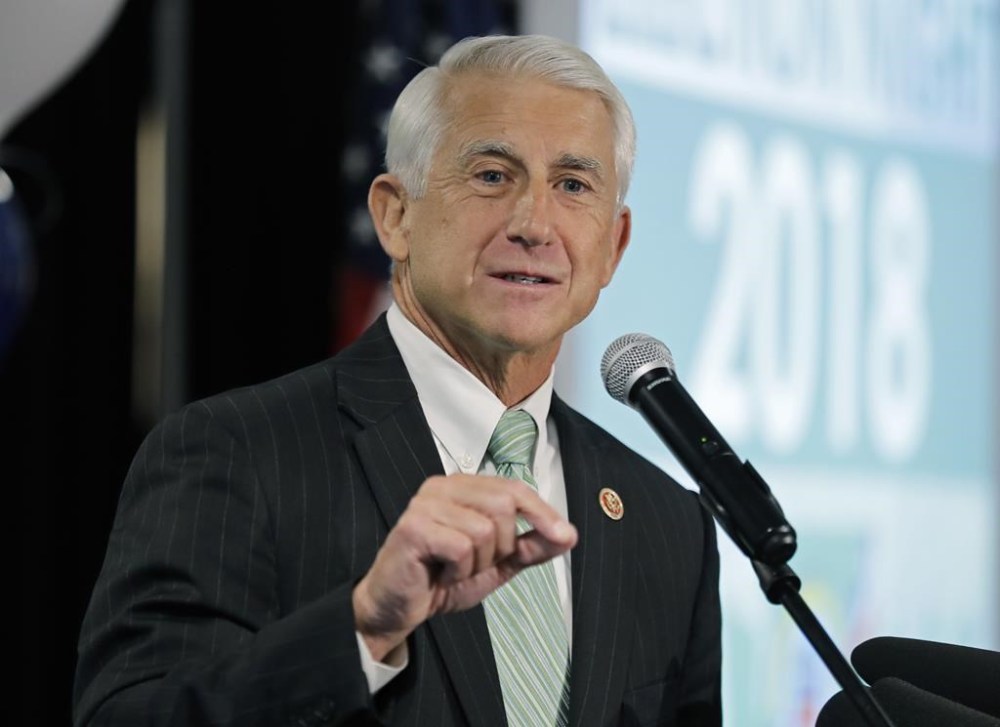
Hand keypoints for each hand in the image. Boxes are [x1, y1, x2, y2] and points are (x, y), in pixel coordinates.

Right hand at [351, 473, 576, 661]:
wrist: (397, 609)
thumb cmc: (441, 580)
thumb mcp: (496, 565)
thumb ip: (529, 547)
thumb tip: (569, 535)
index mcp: (461, 486)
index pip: (514, 488)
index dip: (542, 512)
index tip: (565, 536)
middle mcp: (442, 486)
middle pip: (504, 504)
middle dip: (502, 545)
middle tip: (477, 564)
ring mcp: (425, 504)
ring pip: (485, 528)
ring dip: (478, 562)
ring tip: (455, 570)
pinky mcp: (414, 527)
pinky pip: (462, 546)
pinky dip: (459, 570)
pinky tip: (441, 574)